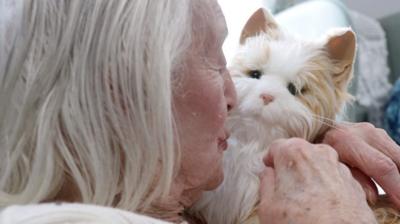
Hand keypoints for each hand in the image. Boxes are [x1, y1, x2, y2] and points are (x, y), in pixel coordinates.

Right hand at [258, 138, 376, 223]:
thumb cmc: (301, 223)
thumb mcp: (267, 206)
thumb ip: (266, 182)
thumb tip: (268, 173)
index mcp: (294, 152)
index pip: (277, 146)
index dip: (271, 160)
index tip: (271, 173)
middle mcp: (319, 153)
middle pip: (300, 152)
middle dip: (292, 166)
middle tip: (286, 189)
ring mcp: (340, 168)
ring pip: (319, 165)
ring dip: (312, 176)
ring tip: (306, 200)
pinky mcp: (355, 184)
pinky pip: (335, 179)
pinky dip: (328, 187)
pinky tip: (322, 206)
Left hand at [322, 122, 399, 207]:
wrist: (313, 134)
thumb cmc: (319, 157)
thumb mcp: (329, 168)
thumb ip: (351, 181)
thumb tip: (373, 197)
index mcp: (346, 141)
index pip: (382, 166)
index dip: (396, 188)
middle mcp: (363, 132)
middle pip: (396, 160)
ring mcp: (373, 131)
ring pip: (398, 156)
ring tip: (396, 192)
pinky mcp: (379, 134)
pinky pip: (394, 153)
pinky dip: (396, 168)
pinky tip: (394, 181)